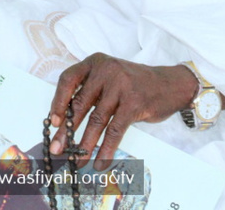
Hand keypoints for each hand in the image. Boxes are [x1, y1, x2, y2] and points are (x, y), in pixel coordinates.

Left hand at [48, 53, 197, 168]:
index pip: (68, 80)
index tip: (53, 122)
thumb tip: (65, 121)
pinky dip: (106, 149)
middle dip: (66, 130)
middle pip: (79, 103)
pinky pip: (115, 130)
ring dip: (85, 144)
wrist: (170, 84)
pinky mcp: (134, 103)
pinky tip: (100, 162)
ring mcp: (121, 86)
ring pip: (96, 120)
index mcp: (94, 63)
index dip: (58, 102)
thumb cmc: (134, 84)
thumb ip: (90, 91)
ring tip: (77, 160)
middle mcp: (106, 71)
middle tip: (56, 149)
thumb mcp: (109, 78)